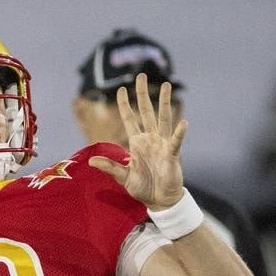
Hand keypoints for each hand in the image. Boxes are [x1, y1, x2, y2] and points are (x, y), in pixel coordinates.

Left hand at [87, 72, 186, 209]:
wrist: (159, 200)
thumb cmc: (142, 188)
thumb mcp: (123, 177)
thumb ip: (110, 167)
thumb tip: (91, 161)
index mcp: (137, 142)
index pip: (129, 119)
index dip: (124, 105)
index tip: (120, 89)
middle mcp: (150, 139)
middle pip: (146, 112)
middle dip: (142, 94)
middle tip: (140, 75)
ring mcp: (162, 144)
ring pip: (163, 119)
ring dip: (164, 102)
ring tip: (165, 85)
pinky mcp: (172, 155)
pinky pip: (176, 142)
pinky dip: (179, 133)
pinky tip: (183, 123)